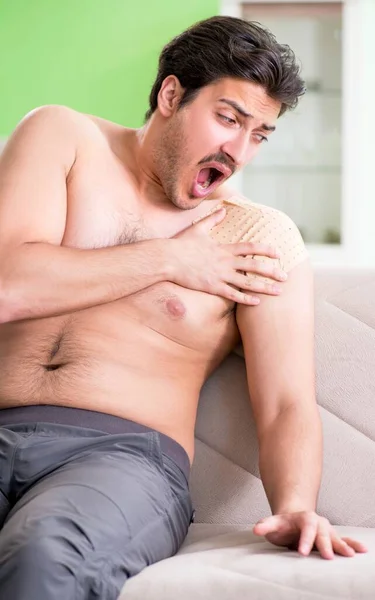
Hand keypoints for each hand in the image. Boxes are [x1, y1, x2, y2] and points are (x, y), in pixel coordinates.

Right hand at [169, 207, 287, 304]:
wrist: (167, 259)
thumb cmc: (180, 245)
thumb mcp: (198, 229)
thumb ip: (212, 220)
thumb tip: (223, 210)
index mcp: (223, 249)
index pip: (250, 248)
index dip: (266, 250)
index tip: (278, 253)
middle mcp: (225, 262)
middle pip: (254, 267)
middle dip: (272, 271)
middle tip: (286, 276)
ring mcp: (219, 276)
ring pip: (247, 283)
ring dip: (265, 287)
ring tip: (279, 292)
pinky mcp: (212, 287)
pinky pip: (232, 295)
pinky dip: (245, 299)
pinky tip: (257, 302)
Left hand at [253, 511, 368, 559]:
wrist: (293, 519)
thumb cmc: (283, 525)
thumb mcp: (273, 524)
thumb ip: (265, 525)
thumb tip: (256, 529)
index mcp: (304, 518)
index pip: (306, 528)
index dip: (305, 540)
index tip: (302, 552)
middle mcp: (318, 522)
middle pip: (323, 533)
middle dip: (325, 544)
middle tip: (328, 557)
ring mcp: (326, 530)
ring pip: (335, 537)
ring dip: (343, 545)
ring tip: (350, 555)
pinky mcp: (331, 538)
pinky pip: (344, 541)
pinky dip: (353, 545)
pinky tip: (362, 551)